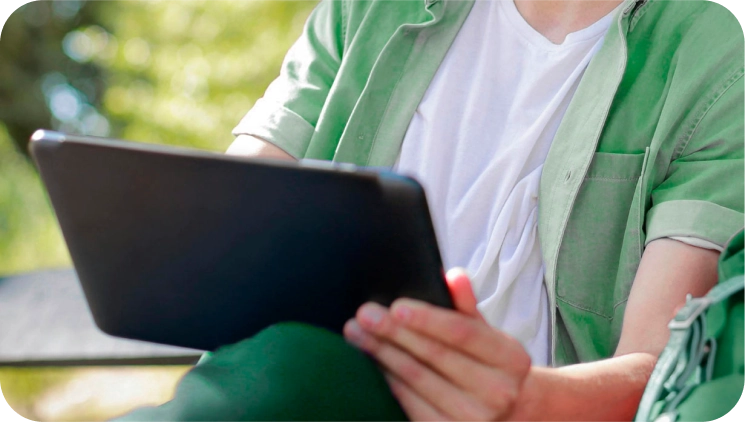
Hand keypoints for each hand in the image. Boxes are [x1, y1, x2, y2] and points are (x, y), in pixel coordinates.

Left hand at [343, 268, 531, 421]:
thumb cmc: (487, 364)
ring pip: (415, 378)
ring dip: (381, 353)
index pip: (463, 332)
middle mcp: (497, 392)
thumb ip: (467, 305)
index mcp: (511, 358)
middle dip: (393, 332)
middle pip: (434, 355)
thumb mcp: (486, 333)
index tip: (396, 306)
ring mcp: (474, 418)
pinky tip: (371, 362)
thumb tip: (453, 276)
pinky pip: (407, 402)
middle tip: (363, 314)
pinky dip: (387, 379)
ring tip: (357, 334)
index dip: (428, 319)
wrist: (505, 412)